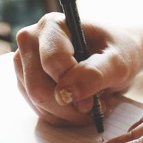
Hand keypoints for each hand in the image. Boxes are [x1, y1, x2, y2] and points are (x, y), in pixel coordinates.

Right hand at [13, 13, 141, 126]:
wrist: (115, 57)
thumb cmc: (118, 53)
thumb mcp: (118, 63)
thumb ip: (94, 74)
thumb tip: (65, 93)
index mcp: (52, 25)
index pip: (52, 63)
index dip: (73, 87)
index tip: (93, 101)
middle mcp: (31, 41)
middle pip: (38, 88)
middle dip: (68, 107)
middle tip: (94, 108)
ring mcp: (24, 63)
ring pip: (37, 103)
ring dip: (67, 114)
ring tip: (90, 105)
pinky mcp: (25, 83)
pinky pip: (39, 110)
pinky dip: (61, 116)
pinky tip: (78, 107)